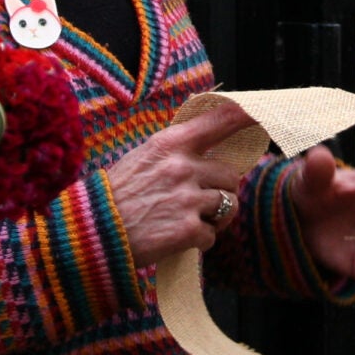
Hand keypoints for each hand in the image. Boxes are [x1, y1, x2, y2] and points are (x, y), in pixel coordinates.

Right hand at [105, 101, 261, 265]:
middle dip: (220, 190)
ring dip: (213, 217)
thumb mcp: (144, 157)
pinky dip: (198, 240)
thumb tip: (214, 146)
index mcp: (170, 143)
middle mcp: (183, 167)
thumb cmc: (117, 195)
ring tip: (186, 220)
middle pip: (231, 175)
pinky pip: (211, 235)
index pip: (220, 121)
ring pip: (227, 206)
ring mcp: (187, 199)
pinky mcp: (188, 231)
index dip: (246, 116)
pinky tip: (175, 238)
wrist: (91, 233)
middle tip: (197, 201)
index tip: (262, 114)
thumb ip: (178, 150)